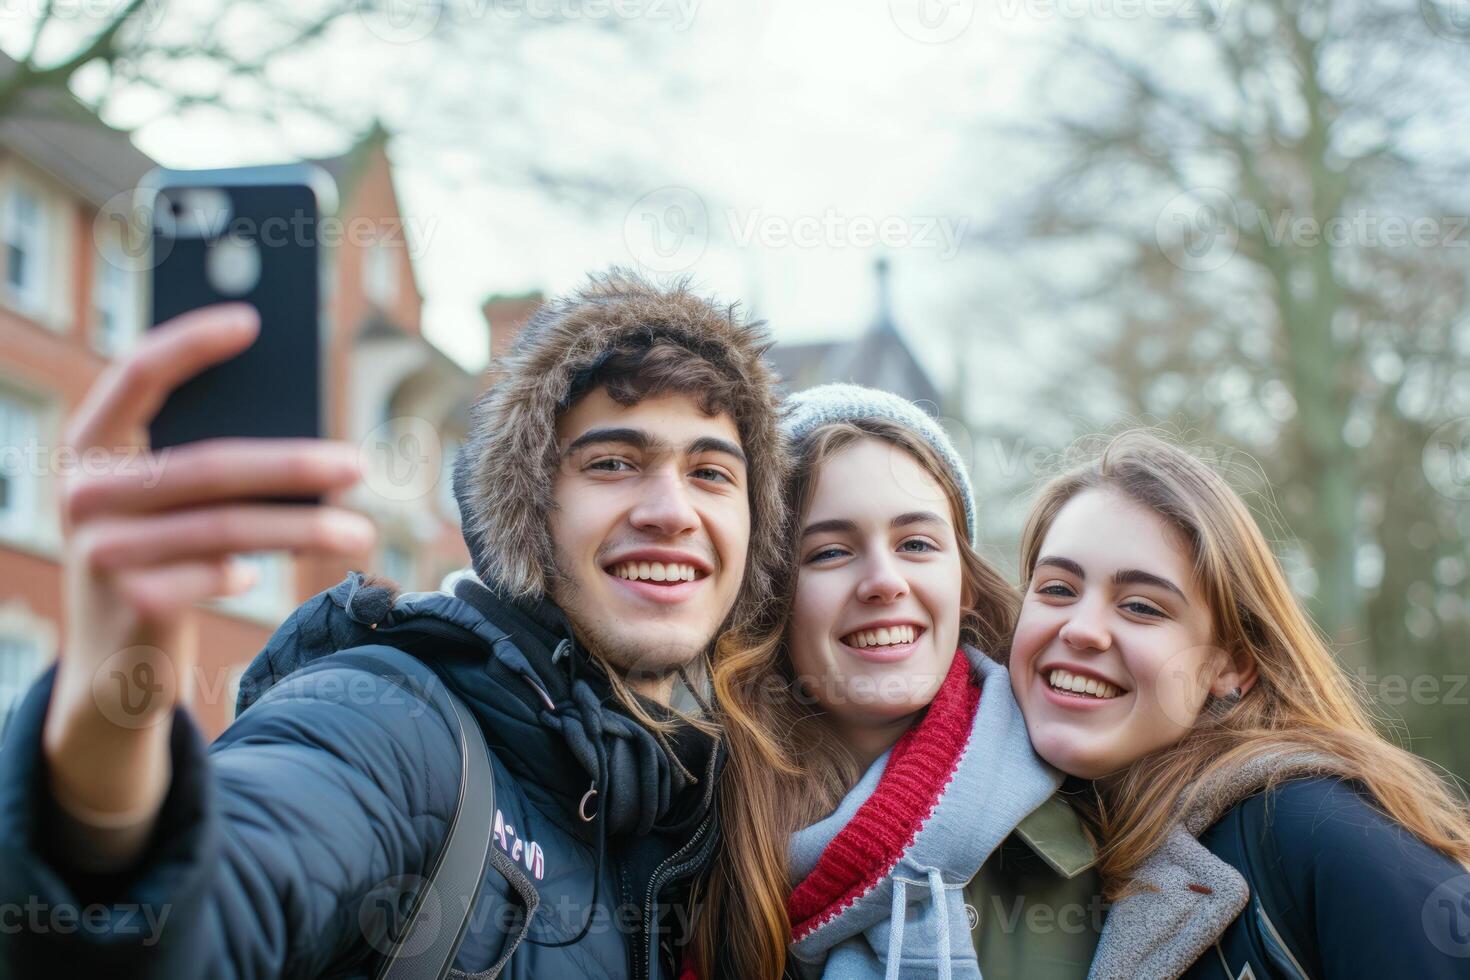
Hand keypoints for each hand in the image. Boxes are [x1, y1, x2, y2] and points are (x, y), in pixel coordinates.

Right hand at [42, 303, 376, 838]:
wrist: (114, 660)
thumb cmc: (159, 555)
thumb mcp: (164, 502)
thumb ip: (205, 461)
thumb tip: (298, 425)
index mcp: (90, 446)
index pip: (135, 374)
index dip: (191, 343)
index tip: (252, 320)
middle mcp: (84, 493)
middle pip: (208, 464)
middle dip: (293, 464)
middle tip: (359, 465)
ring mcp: (102, 551)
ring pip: (226, 527)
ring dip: (304, 529)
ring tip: (362, 532)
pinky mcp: (130, 602)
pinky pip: (216, 574)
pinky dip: (249, 570)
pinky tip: (257, 574)